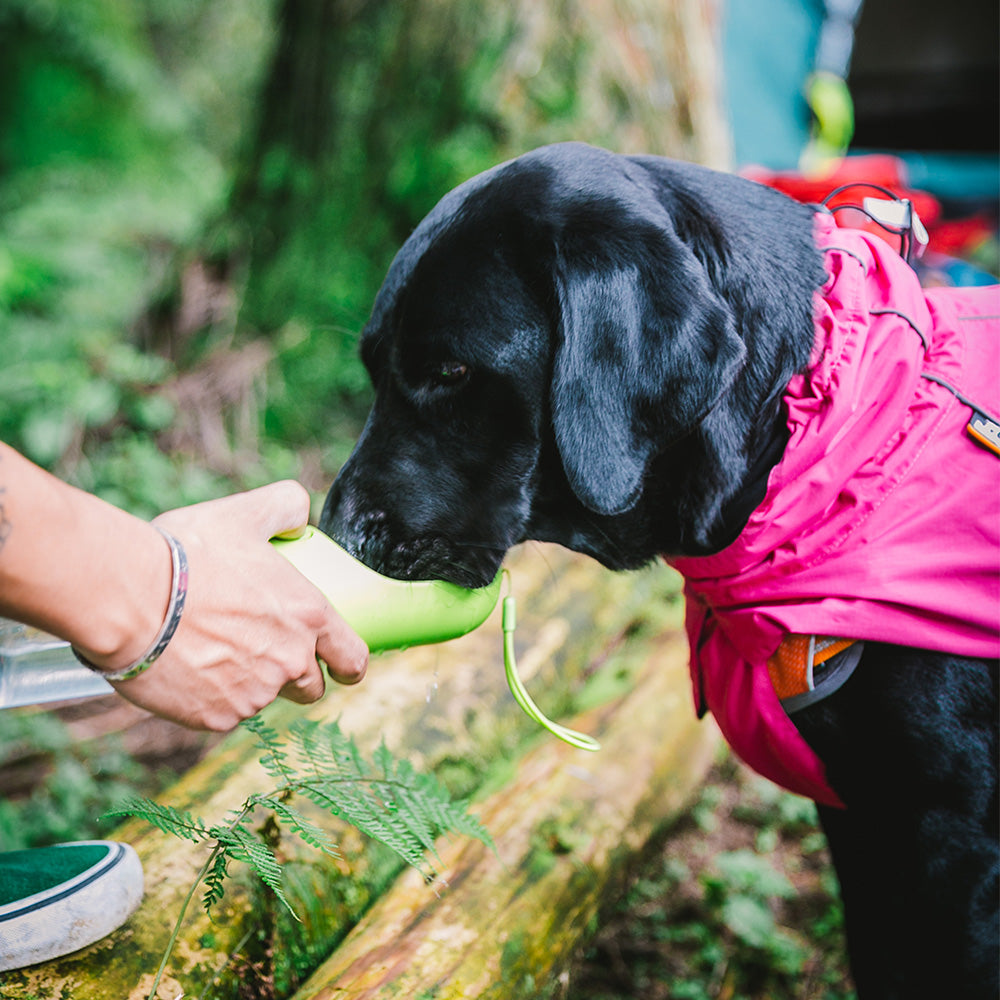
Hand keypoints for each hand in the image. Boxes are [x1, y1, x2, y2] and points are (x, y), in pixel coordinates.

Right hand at [106, 481, 367, 729]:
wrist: (128, 600)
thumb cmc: (187, 554)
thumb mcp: (242, 514)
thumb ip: (283, 506)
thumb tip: (300, 514)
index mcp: (308, 616)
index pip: (351, 657)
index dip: (348, 664)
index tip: (341, 667)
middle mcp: (290, 660)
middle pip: (309, 686)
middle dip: (295, 676)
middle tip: (263, 651)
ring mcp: (255, 694)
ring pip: (262, 698)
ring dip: (247, 683)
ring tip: (211, 650)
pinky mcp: (218, 718)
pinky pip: (222, 713)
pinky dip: (209, 697)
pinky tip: (186, 668)